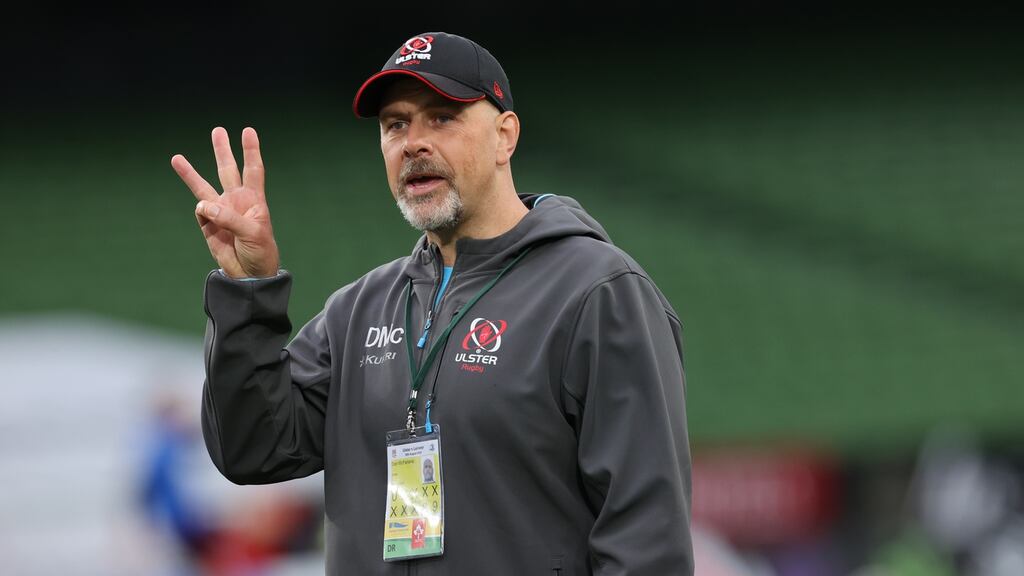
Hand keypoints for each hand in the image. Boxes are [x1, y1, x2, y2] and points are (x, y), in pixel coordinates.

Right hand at [172, 127, 279, 278]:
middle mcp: (237, 201)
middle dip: (222, 151)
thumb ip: (229, 218)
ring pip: (203, 187)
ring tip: (176, 158)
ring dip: (190, 174)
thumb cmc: (260, 251)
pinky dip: (202, 212)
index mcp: (254, 200)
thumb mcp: (252, 233)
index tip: (248, 131)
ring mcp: (220, 212)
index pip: (253, 170)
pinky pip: (200, 212)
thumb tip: (203, 206)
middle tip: (218, 130)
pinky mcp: (208, 225)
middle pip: (228, 170)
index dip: (251, 151)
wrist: (250, 274)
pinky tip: (208, 217)